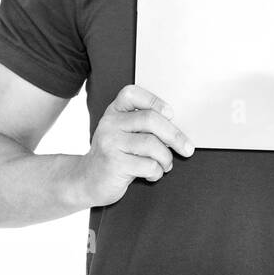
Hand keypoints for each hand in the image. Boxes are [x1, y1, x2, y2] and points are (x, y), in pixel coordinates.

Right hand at [76, 84, 194, 206]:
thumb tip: (176, 130)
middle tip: (187, 148)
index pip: (132, 94)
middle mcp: (110, 124)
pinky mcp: (114, 164)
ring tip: (165, 164)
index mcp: (113, 112)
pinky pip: (148, 165)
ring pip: (152, 144)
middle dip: (175, 135)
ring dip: (166, 158)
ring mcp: (111, 144)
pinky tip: (152, 174)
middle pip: (150, 120)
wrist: (86, 181)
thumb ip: (142, 126)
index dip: (154, 100)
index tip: (170, 114)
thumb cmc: (112, 156)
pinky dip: (157, 172)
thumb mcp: (122, 134)